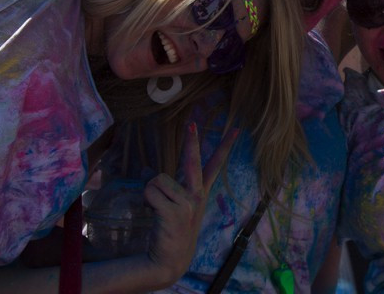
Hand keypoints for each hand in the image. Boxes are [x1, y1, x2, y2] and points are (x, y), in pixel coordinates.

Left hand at [142, 123, 238, 286]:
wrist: (169, 260)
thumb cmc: (172, 231)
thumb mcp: (179, 208)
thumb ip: (171, 190)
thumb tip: (150, 173)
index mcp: (201, 192)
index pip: (215, 165)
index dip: (225, 146)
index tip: (236, 129)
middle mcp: (198, 195)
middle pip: (193, 161)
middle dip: (191, 142)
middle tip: (191, 124)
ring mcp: (188, 203)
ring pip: (159, 179)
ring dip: (151, 192)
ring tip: (156, 209)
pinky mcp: (174, 211)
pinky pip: (151, 191)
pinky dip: (147, 200)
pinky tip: (153, 215)